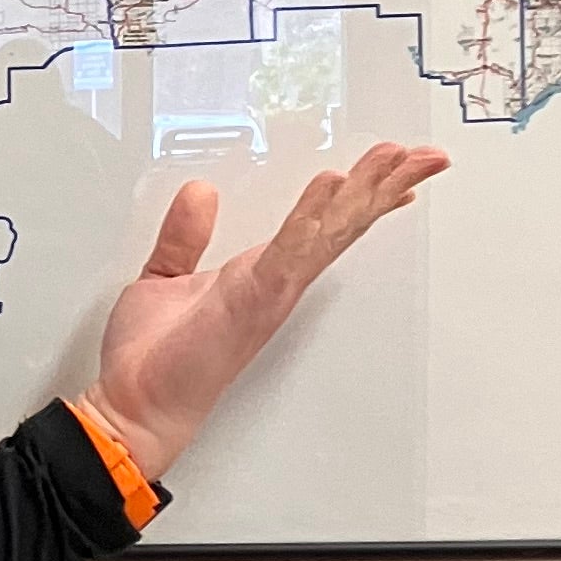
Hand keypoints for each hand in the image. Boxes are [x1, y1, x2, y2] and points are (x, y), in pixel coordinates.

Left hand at [76, 140, 449, 483]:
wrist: (136, 405)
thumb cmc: (154, 359)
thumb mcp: (165, 276)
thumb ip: (185, 234)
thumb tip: (200, 193)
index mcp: (259, 273)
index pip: (321, 225)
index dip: (360, 196)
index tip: (394, 171)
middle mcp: (275, 282)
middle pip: (343, 224)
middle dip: (384, 184)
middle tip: (425, 154)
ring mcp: (270, 291)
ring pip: (330, 231)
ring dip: (366, 192)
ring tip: (398, 159)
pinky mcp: (252, 299)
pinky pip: (289, 250)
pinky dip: (312, 216)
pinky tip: (334, 186)